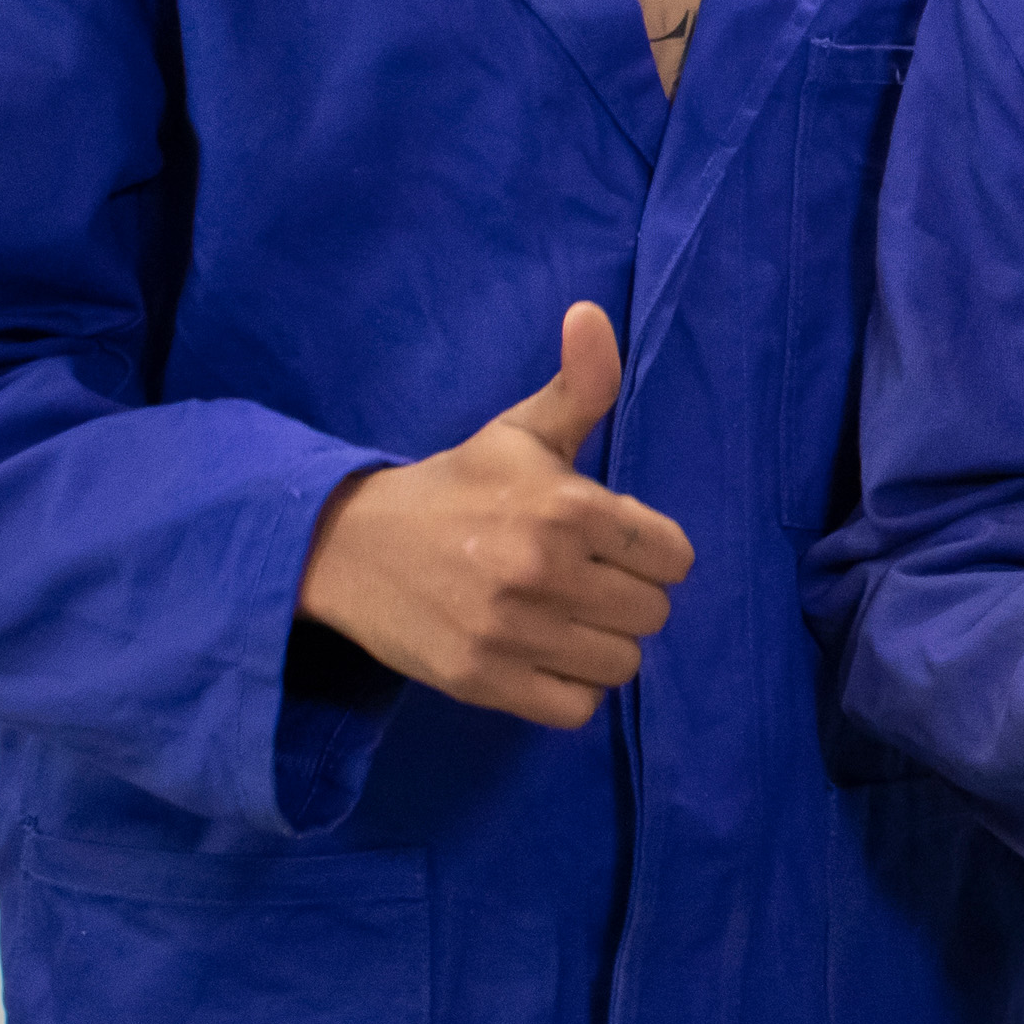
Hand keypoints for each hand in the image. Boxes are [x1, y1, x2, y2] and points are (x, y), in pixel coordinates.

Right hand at [292, 302, 692, 730]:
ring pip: (621, 664)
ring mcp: (511, 631)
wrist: (348, 546)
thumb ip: (580, 384)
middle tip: (582, 582)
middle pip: (653, 614)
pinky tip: (542, 655)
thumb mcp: (520, 431)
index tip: (610, 545)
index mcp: (568, 507)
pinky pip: (576, 708)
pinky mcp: (481, 681)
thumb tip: (592, 315)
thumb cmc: (455, 487)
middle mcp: (544, 570)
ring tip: (563, 619)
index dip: (650, 552)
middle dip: (628, 598)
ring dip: (600, 645)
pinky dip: (569, 689)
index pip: (675, 557)